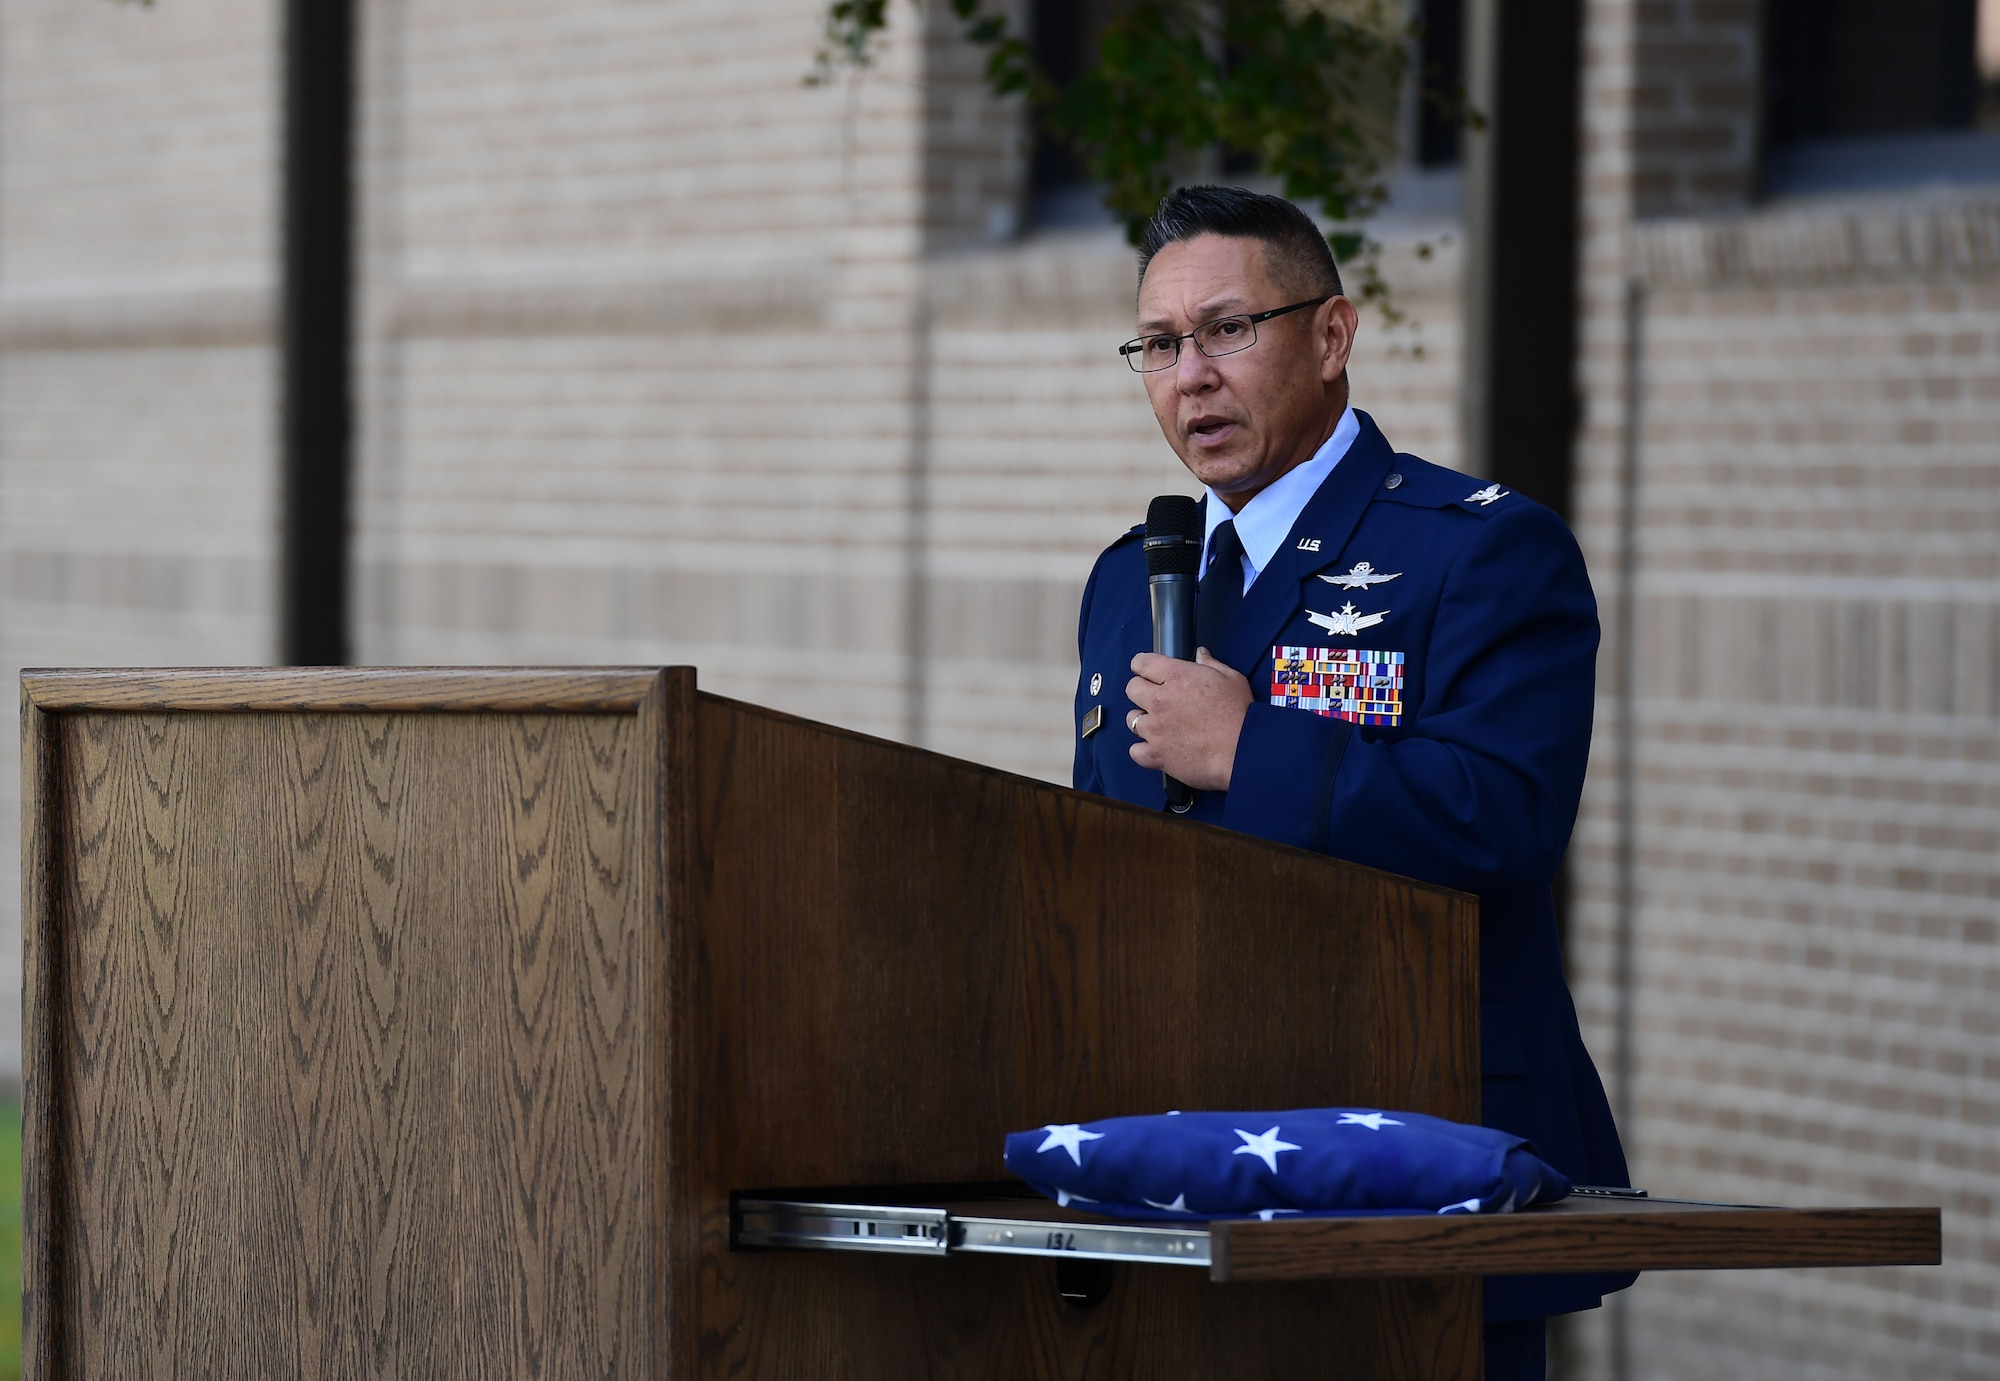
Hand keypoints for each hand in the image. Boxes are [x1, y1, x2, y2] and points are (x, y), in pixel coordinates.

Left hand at [1126, 648, 1252, 791]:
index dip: (1143, 666)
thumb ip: (1211, 664)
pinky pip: (1135, 751)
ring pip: (1131, 719)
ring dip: (1143, 721)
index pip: (1142, 663)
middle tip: (1157, 699)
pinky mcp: (1156, 755)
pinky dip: (1143, 750)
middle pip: (1131, 689)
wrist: (1242, 750)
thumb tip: (1200, 654)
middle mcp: (1160, 700)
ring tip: (1160, 726)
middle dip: (1142, 691)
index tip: (1149, 672)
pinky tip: (1157, 749)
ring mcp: (1155, 729)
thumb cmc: (1240, 713)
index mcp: (1176, 676)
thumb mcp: (1231, 678)